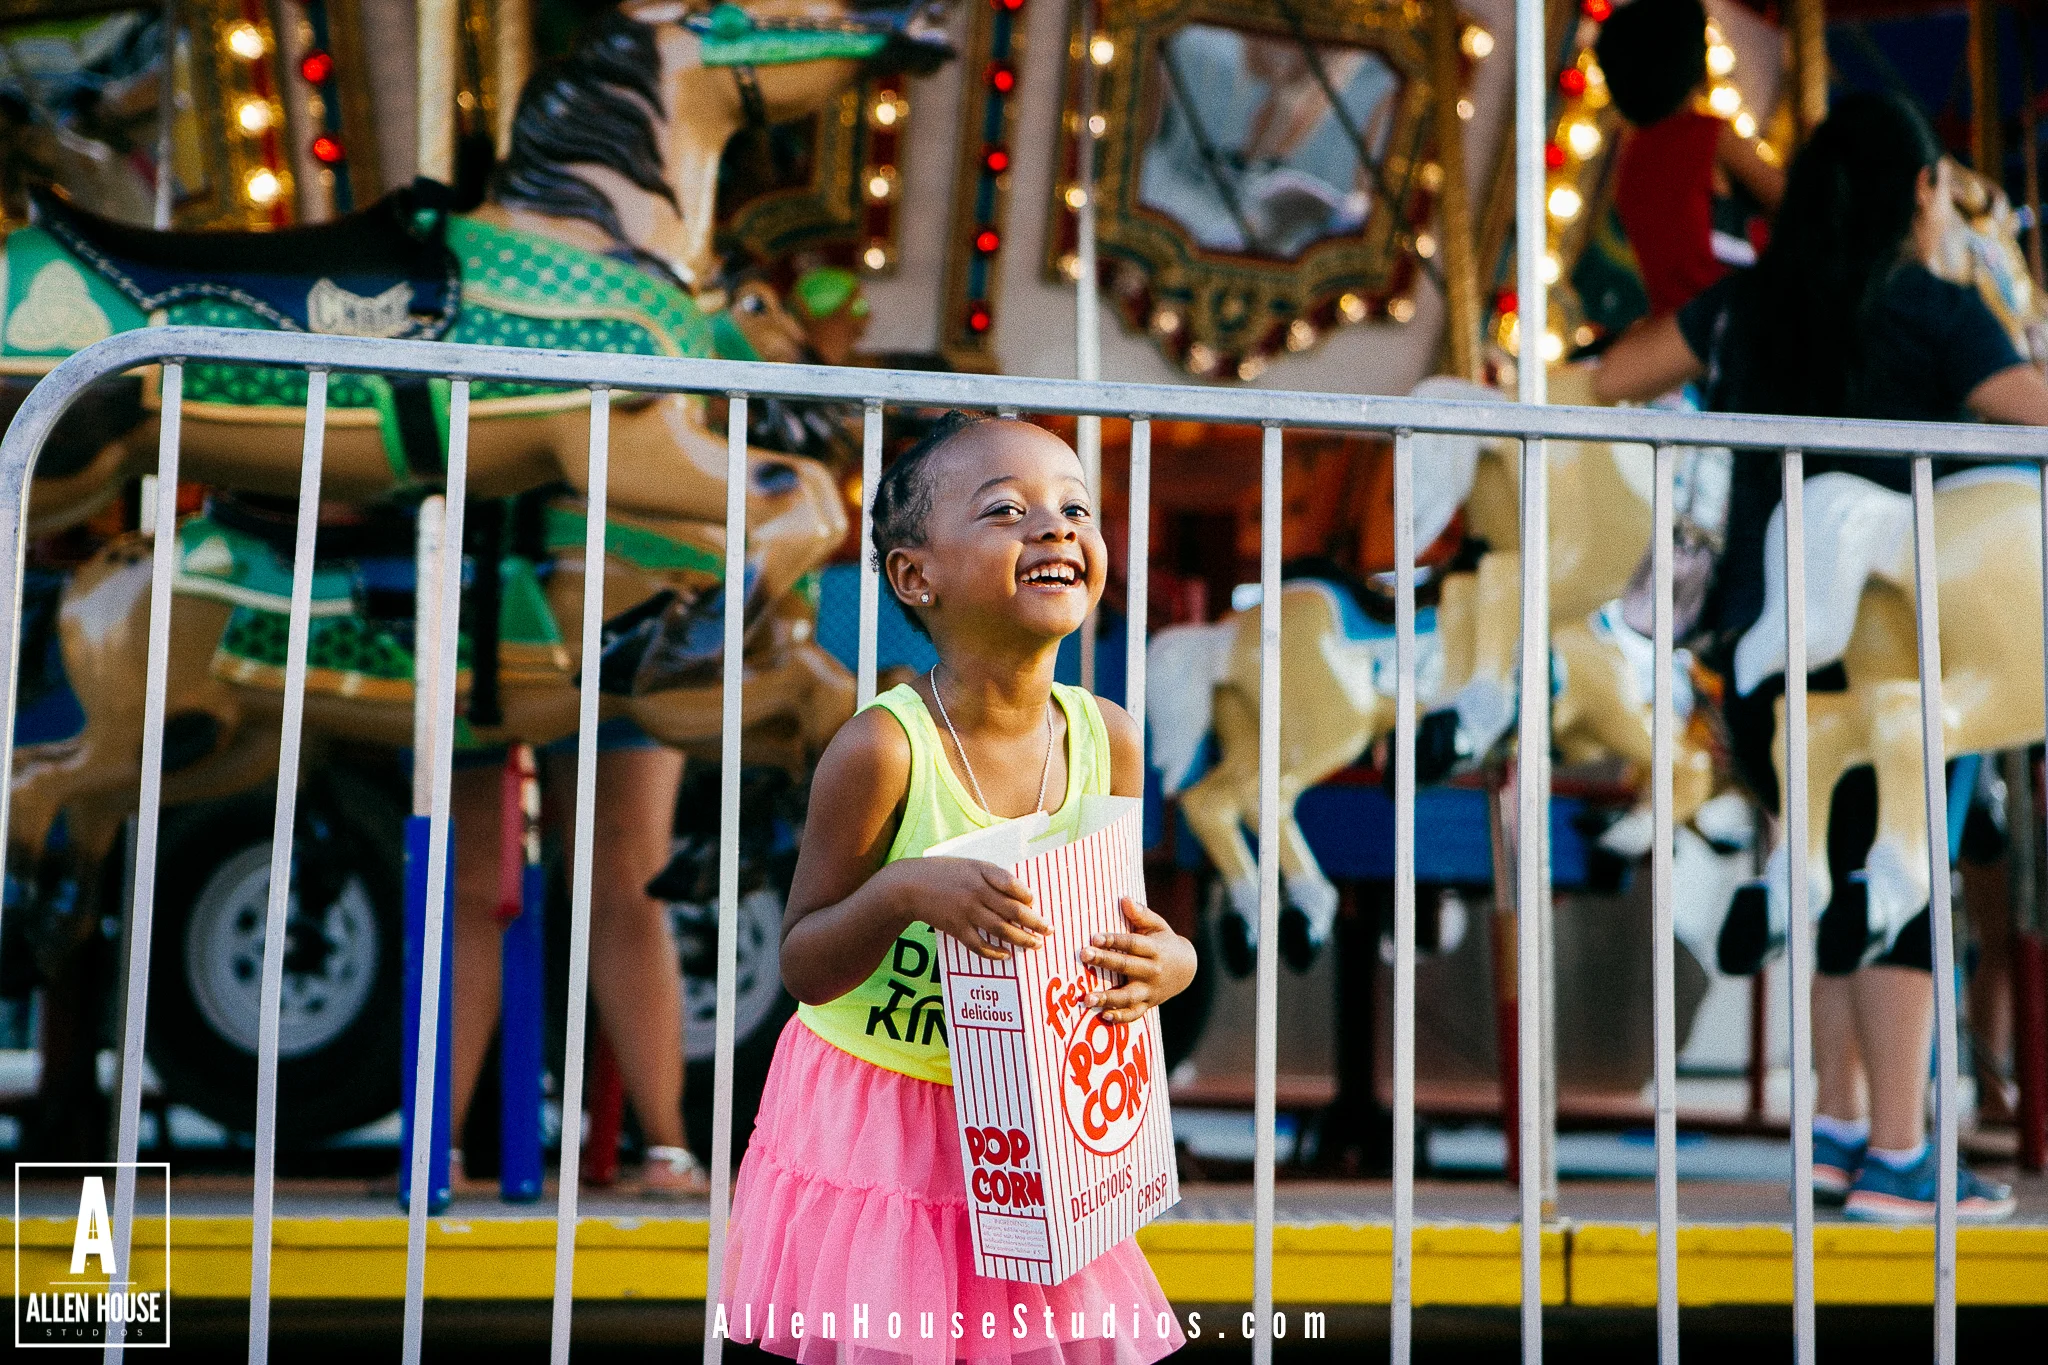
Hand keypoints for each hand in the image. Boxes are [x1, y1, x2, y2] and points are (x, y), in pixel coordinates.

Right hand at [881, 856, 1050, 960]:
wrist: (909, 885)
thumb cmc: (943, 873)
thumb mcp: (969, 866)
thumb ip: (992, 876)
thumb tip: (1020, 894)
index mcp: (980, 871)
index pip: (1011, 883)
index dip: (1027, 894)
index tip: (1035, 902)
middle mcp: (976, 891)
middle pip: (1012, 909)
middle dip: (1034, 921)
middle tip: (1049, 929)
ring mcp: (966, 911)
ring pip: (1000, 929)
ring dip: (1021, 939)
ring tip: (1035, 944)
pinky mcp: (956, 928)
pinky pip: (979, 944)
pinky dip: (994, 952)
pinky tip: (1006, 955)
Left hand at [1078, 897, 1197, 1025]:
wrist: (1186, 970)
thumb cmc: (1164, 942)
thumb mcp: (1158, 926)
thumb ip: (1142, 914)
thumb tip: (1124, 900)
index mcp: (1155, 950)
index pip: (1133, 944)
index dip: (1114, 940)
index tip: (1094, 937)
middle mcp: (1153, 971)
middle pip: (1127, 966)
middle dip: (1105, 961)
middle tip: (1084, 955)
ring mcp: (1150, 990)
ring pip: (1128, 996)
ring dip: (1108, 998)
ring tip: (1087, 998)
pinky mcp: (1148, 1004)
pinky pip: (1134, 1014)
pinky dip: (1120, 1017)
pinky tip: (1102, 1015)